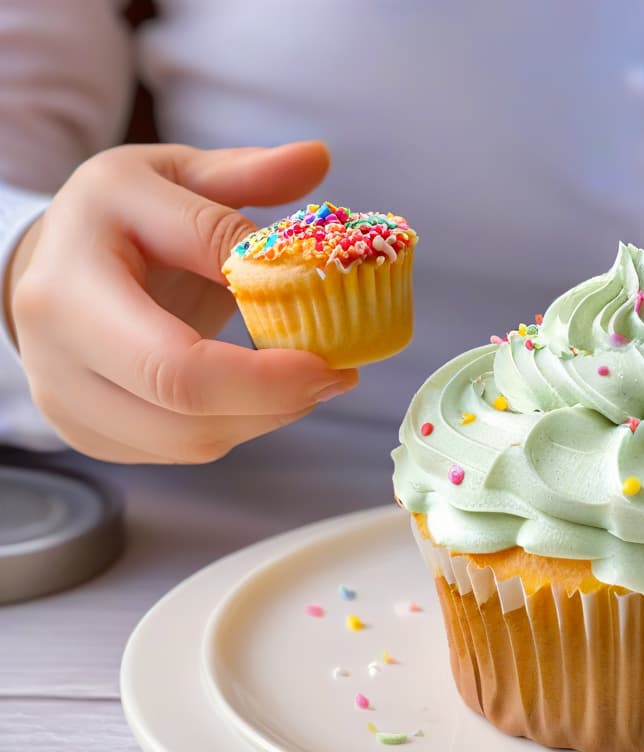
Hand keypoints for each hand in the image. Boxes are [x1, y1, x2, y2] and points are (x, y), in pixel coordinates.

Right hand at [5, 141, 357, 463]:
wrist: (53, 267)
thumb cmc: (124, 218)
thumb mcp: (177, 176)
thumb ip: (246, 173)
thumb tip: (317, 157)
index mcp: (80, 256)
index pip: (181, 327)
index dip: (268, 357)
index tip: (337, 355)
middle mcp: (54, 330)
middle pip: (178, 392)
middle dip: (275, 396)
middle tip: (336, 377)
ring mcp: (62, 391)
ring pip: (184, 437)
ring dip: (264, 418)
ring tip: (306, 383)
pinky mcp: (84, 430)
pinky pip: (176, 450)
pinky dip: (234, 429)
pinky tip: (258, 397)